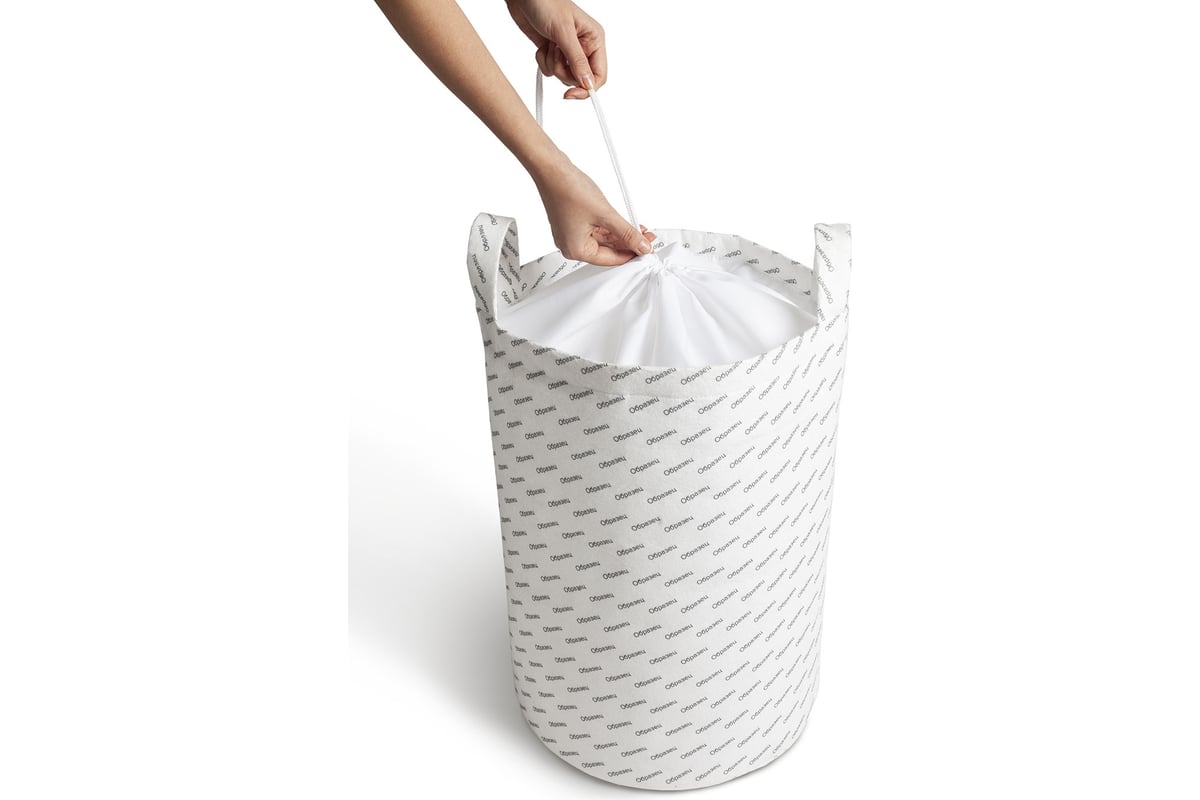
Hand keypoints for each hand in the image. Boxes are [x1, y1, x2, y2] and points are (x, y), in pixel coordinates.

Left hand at [506, 0, 604, 98]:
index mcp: (594, 39)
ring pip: (563, 75)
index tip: (572, 94)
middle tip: (556, 52)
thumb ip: (577, 59)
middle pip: (579, 78)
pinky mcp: (553, 52)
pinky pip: (550, 70)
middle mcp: (584, 47)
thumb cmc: (546, 2)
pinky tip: (542, 45)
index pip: (599, 75)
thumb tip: (587, 83)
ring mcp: (567, 51)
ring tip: (549, 44)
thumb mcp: (563, 32)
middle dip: (564, 70)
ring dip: (552, 64)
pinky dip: (542, 61)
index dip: (587, 88)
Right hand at [532, 158, 654, 265]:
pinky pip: (597, 230)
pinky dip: (612, 227)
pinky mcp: (574, 222)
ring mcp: (572, 234)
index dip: (631, 254)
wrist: (552, 169)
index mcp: (575, 250)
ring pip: (604, 240)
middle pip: (607, 251)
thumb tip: (641, 245)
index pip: (610, 259)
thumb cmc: (568, 190)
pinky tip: (626, 223)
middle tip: (646, 238)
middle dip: (628, 243)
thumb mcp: (605, 214)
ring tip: (640, 229)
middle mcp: (571, 245)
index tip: (646, 250)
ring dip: (622, 234)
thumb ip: (627, 232)